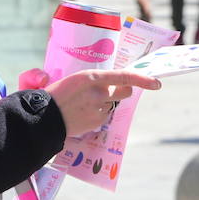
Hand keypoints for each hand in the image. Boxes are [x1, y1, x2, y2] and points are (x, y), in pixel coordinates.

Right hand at [18, 68, 162, 136]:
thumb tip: (99, 81)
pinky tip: (80, 113)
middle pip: (124, 92)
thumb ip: (87, 79)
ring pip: (111, 104)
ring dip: (104, 103)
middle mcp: (99, 93)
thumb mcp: (69, 79)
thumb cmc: (50, 96)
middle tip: (112, 90)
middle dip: (123, 90)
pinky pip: (102, 116)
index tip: (156, 83)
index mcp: (91, 77)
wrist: (42, 119)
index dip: (143, 80)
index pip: (125, 77)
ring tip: (83, 104)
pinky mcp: (96, 122)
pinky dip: (96, 114)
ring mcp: (99, 109)